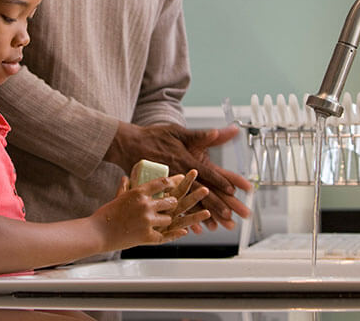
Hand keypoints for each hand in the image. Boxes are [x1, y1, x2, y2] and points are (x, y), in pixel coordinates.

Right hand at [92, 175, 185, 250]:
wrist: (97, 233)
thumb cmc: (105, 215)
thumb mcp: (117, 198)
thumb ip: (124, 187)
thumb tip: (126, 177)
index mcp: (138, 193)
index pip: (162, 183)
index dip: (172, 183)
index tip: (176, 184)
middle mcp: (145, 205)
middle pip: (170, 201)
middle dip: (172, 204)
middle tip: (171, 206)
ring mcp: (147, 221)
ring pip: (168, 219)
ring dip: (166, 221)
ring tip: (161, 222)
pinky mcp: (147, 236)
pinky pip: (165, 236)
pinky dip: (173, 235)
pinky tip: (180, 232)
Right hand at [105, 122, 251, 230]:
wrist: (127, 145)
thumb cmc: (153, 137)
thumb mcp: (177, 131)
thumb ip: (200, 135)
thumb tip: (218, 132)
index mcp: (183, 160)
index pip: (206, 174)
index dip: (220, 182)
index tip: (232, 190)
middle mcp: (176, 176)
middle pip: (199, 193)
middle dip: (216, 205)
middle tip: (229, 215)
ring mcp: (167, 186)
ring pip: (187, 205)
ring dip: (202, 216)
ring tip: (215, 226)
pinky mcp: (157, 194)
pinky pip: (171, 209)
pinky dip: (182, 219)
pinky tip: (191, 229)